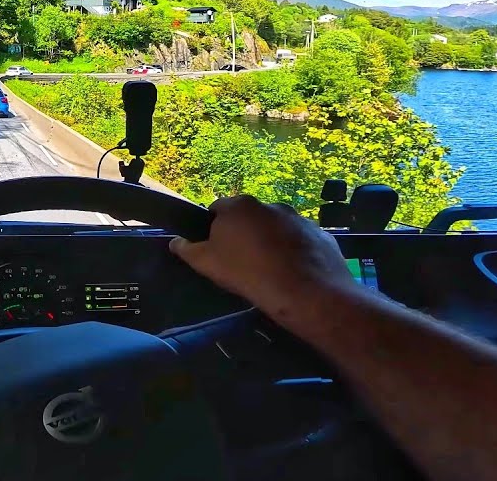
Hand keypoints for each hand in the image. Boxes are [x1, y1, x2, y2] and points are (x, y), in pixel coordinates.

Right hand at [170, 195, 358, 321]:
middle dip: (244, 235)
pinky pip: (300, 241)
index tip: (217, 252)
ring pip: (276, 228)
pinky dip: (294, 253)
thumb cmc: (249, 274)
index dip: (213, 231)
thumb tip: (176, 241)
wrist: (307, 293)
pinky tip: (293, 274)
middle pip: (248, 218)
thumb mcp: (207, 264)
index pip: (216, 210)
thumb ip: (187, 249)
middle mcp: (269, 204)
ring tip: (270, 271)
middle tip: (241, 263)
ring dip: (270, 243)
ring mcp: (299, 217)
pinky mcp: (320, 234)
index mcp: (239, 206)